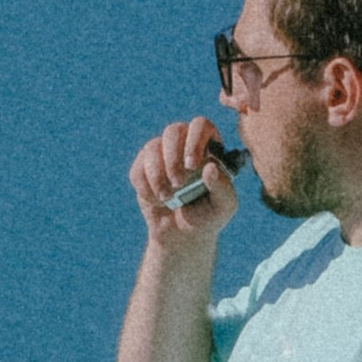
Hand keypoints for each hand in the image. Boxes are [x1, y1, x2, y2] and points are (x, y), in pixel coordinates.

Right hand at [129, 117, 236, 244]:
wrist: (183, 236)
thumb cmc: (209, 216)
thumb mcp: (224, 207)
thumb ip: (222, 187)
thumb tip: (210, 168)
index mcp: (208, 146)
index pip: (200, 125)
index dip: (194, 140)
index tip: (192, 165)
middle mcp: (183, 144)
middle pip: (172, 131)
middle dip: (173, 158)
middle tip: (179, 183)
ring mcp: (160, 154)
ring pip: (151, 148)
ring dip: (158, 175)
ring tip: (168, 198)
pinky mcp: (142, 169)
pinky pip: (137, 170)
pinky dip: (146, 189)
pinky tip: (158, 201)